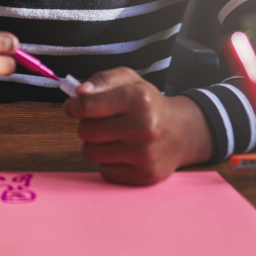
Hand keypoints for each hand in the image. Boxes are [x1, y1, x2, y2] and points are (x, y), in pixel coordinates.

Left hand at [63, 67, 213, 184]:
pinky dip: (109, 162)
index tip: (73, 107)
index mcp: (138, 98)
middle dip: (87, 125)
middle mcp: (144, 126)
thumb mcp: (128, 80)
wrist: (181, 132)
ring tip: (113, 136)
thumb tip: (78, 93)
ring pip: (91, 153)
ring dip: (96, 145)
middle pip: (85, 131)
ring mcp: (145, 154)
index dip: (73, 106)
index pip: (87, 106)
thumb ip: (101, 80)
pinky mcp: (144, 175)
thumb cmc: (148, 104)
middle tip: (102, 121)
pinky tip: (124, 152)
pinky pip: (104, 171)